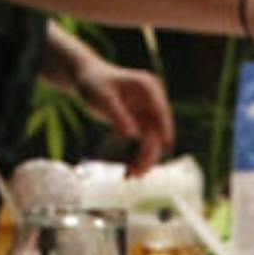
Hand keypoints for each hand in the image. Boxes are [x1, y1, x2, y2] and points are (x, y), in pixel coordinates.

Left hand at [74, 58, 174, 175]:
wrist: (86, 78)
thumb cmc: (93, 83)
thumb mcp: (102, 98)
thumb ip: (117, 115)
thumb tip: (132, 135)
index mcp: (148, 88)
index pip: (162, 111)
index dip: (166, 130)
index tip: (167, 147)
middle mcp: (153, 101)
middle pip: (159, 131)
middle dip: (150, 153)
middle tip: (137, 173)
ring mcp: (149, 113)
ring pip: (154, 141)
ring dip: (145, 159)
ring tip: (130, 176)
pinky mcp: (143, 123)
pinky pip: (146, 144)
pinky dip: (139, 157)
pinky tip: (129, 171)